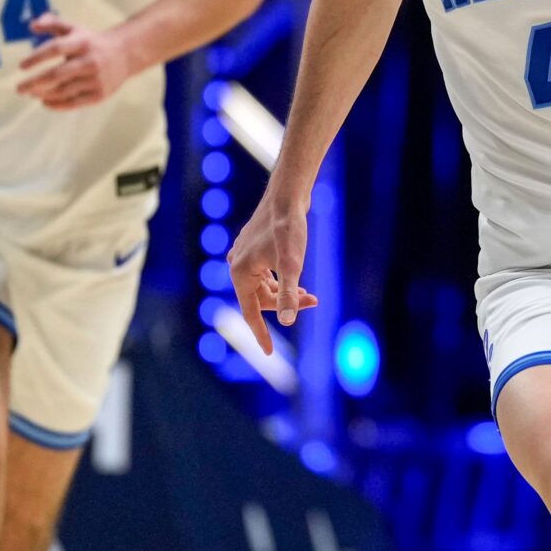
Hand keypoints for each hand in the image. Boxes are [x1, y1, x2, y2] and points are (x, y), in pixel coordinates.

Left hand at [15, 17, 136, 109]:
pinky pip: (74, 103)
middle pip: (57, 74)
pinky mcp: (100, 94)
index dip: (36, 57)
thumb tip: (31, 26)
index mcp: (82, 42)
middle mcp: (90, 61)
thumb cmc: (91, 42)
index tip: (21, 66)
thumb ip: (52, 22)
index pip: (55, 48)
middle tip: (19, 88)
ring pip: (64, 91)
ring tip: (31, 93)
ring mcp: (96, 79)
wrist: (125, 55)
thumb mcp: (74, 28)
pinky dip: (56, 104)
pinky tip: (44, 102)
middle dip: (34, 83)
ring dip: (43, 94)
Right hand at [228, 193, 316, 353]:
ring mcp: (244, 257)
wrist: (287, 196)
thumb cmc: (288, 229)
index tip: (268, 354)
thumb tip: (286, 321)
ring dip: (286, 294)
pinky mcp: (254, 249)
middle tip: (314, 301)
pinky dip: (281, 283)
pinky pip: (265, 276)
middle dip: (286, 305)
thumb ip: (288, 294)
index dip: (261, 334)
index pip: (250, 313)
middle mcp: (237, 266)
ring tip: (310, 294)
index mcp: (240, 273)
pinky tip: (298, 284)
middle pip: (261, 300)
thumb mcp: (292, 265)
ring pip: (265, 288)